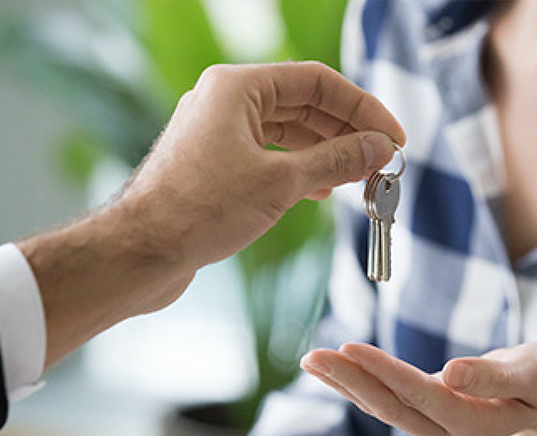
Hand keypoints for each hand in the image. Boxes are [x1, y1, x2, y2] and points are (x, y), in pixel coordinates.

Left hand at [19, 61, 404, 362]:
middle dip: (347, 134)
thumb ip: (338, 159)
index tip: (394, 137)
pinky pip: (269, 155)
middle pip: (304, 105)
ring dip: (327, 153)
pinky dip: (301, 169)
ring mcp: (218, 133)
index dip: (363, 109)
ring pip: (288, 133)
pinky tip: (323, 189)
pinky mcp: (215, 165)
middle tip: (382, 162)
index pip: (317, 82)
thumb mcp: (283, 182)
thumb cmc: (201, 211)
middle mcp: (225, 102)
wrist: (142, 253)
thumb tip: (381, 147)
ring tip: (360, 177)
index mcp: (237, 87)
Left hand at [301, 342, 536, 435]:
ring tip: (311, 360)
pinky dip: (360, 386)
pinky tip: (335, 372)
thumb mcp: (532, 374)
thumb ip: (494, 376)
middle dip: (351, 381)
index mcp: (476, 426)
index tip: (348, 347)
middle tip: (312, 356)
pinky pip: (389, 403)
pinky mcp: (428, 419)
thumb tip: (453, 372)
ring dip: (347, 384)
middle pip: (392, 406)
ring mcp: (437, 432)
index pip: (420, 395)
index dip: (383, 371)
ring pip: (384, 407)